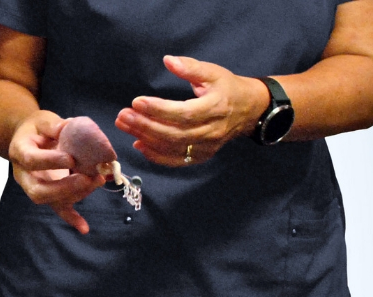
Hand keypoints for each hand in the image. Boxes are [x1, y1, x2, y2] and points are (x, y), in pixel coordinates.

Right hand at [8, 110, 104, 234]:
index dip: (50, 161)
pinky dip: (71, 218)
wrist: (28, 138)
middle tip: (86, 178)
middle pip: (38, 191)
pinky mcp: (47, 194)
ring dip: (75, 194)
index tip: (71, 159)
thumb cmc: (36, 128)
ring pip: (50, 200)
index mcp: (20, 152)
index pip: (31, 160)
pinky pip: (57, 208)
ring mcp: (35, 187)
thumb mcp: (42, 119)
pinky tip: (84, 227)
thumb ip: (54, 125)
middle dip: (64, 188)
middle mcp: (24, 175)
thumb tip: (69, 128)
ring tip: (97, 180)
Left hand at [115, 55, 268, 167]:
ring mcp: (206, 146)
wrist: (249, 110)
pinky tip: (138, 144)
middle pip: (174, 133)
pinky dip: (155, 155)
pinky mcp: (201, 156)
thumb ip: (191, 67)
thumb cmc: (228, 88)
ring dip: (145, 138)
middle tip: (122, 116)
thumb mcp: (214, 73)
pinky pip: (176, 160)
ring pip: (172, 147)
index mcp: (216, 107)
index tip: (136, 101)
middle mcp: (211, 130)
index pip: (184, 112)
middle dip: (145, 125)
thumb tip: (168, 60)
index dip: (159, 109)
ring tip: (124, 125)